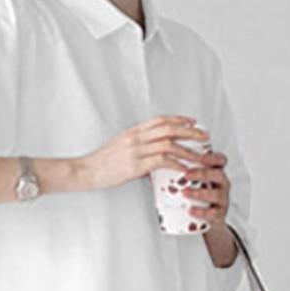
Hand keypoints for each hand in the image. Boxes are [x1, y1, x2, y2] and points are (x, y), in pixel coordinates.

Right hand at [79, 115, 211, 191]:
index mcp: (132, 132)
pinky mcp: (135, 165)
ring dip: (187, 150)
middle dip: (189, 132)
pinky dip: (176, 164)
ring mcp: (136, 150)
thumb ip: (137, 148)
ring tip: (200, 156)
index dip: (179, 119)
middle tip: (203, 136)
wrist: (85, 171)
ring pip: (169, 144)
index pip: (160, 120)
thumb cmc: (100, 164)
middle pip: (169, 129)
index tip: (192, 122)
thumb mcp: (119, 149)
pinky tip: (185, 169)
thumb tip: (151, 156)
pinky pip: (161, 161)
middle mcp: (136, 137)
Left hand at [180, 150, 231, 229]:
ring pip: (216, 194)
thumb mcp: (192, 183)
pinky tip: (190, 210)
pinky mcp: (220, 215)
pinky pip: (213, 213)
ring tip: (184, 193)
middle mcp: (222, 185)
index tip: (199, 156)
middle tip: (186, 175)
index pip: (220, 160)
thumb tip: (157, 164)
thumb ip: (180, 174)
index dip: (212, 157)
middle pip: (218, 175)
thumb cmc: (196, 199)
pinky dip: (202, 212)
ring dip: (199, 192)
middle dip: (203, 173)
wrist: (206, 222)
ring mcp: (222, 200)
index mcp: (215, 173)